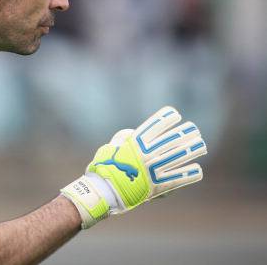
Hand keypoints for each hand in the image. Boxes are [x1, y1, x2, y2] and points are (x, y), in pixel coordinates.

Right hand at [61, 106, 206, 228]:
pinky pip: (178, 178)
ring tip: (201, 146)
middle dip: (184, 133)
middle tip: (194, 129)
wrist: (105, 190)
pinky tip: (197, 170)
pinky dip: (189, 174)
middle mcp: (147, 154)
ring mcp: (154, 169)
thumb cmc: (105, 167)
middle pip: (171, 140)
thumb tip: (133, 135)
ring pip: (178, 157)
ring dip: (192, 150)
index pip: (155, 126)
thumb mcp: (111, 147)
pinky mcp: (158, 185)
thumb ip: (124, 138)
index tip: (176, 115)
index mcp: (135, 143)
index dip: (166, 118)